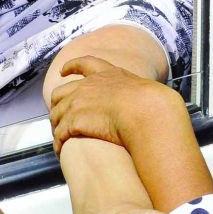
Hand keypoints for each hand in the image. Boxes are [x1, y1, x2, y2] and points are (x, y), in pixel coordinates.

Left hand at [49, 56, 184, 153]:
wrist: (147, 112)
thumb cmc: (153, 104)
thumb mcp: (145, 90)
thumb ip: (140, 93)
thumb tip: (156, 101)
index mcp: (106, 74)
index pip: (84, 64)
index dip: (72, 67)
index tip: (64, 71)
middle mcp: (88, 85)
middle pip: (61, 91)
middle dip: (57, 102)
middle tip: (58, 112)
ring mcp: (78, 102)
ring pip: (56, 114)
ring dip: (56, 126)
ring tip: (59, 137)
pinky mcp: (74, 121)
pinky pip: (60, 134)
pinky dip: (58, 142)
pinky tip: (60, 149)